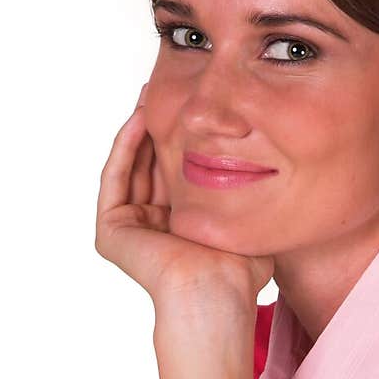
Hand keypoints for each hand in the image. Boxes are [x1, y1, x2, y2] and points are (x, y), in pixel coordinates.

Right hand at [94, 82, 275, 313]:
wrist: (218, 290)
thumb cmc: (240, 268)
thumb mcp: (245, 220)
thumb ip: (244, 195)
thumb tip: (266, 164)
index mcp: (179, 229)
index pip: (176, 175)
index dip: (180, 140)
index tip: (190, 107)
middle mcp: (151, 229)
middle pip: (149, 167)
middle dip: (156, 128)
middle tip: (162, 88)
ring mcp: (128, 232)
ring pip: (130, 168)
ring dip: (138, 130)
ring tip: (150, 94)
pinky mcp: (111, 232)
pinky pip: (115, 179)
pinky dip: (126, 147)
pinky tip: (140, 119)